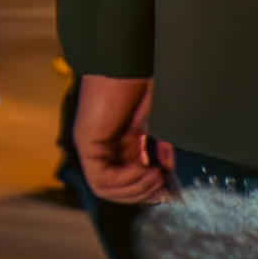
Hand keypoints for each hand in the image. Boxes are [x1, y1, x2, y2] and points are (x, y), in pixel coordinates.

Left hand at [73, 72, 170, 206]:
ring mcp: (93, 147)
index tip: (170, 190)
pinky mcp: (86, 144)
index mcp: (123, 144)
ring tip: (155, 176)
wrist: (132, 65)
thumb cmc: (147, 88)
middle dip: (144, 193)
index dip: (150, 191)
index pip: (130, 182)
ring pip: (108, 189)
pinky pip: (101, 180)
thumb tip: (170, 181)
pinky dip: (125, 181)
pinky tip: (143, 169)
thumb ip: (163, 154)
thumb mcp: (162, 128)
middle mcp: (106, 148)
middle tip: (164, 185)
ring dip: (136, 189)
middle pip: (118, 190)